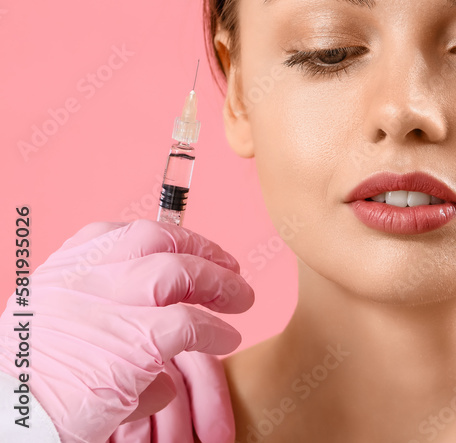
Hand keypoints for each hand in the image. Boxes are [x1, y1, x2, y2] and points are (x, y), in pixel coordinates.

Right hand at [0, 219, 253, 442]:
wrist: (7, 412)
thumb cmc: (30, 379)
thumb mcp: (53, 323)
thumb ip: (103, 311)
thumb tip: (148, 332)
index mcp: (67, 266)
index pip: (129, 233)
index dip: (175, 238)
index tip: (195, 249)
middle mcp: (88, 275)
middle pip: (161, 243)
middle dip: (204, 252)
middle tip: (231, 269)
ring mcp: (111, 304)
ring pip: (180, 272)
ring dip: (219, 284)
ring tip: (241, 299)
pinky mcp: (134, 342)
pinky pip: (192, 324)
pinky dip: (216, 330)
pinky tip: (227, 338)